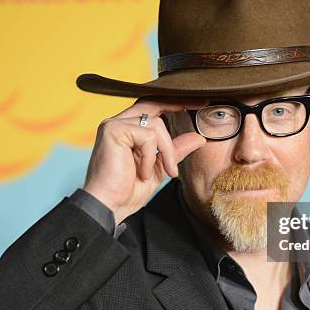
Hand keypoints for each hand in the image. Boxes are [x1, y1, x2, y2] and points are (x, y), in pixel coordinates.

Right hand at [83, 97, 207, 224]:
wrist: (107, 208)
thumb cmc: (126, 192)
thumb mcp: (159, 168)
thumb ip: (175, 151)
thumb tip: (198, 137)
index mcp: (127, 129)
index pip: (153, 106)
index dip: (175, 102)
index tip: (200, 101)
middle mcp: (119, 122)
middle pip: (154, 104)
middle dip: (180, 103)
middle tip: (202, 103)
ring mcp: (114, 124)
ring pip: (156, 125)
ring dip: (167, 151)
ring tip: (165, 172)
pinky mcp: (113, 130)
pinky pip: (148, 137)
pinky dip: (151, 158)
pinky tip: (142, 173)